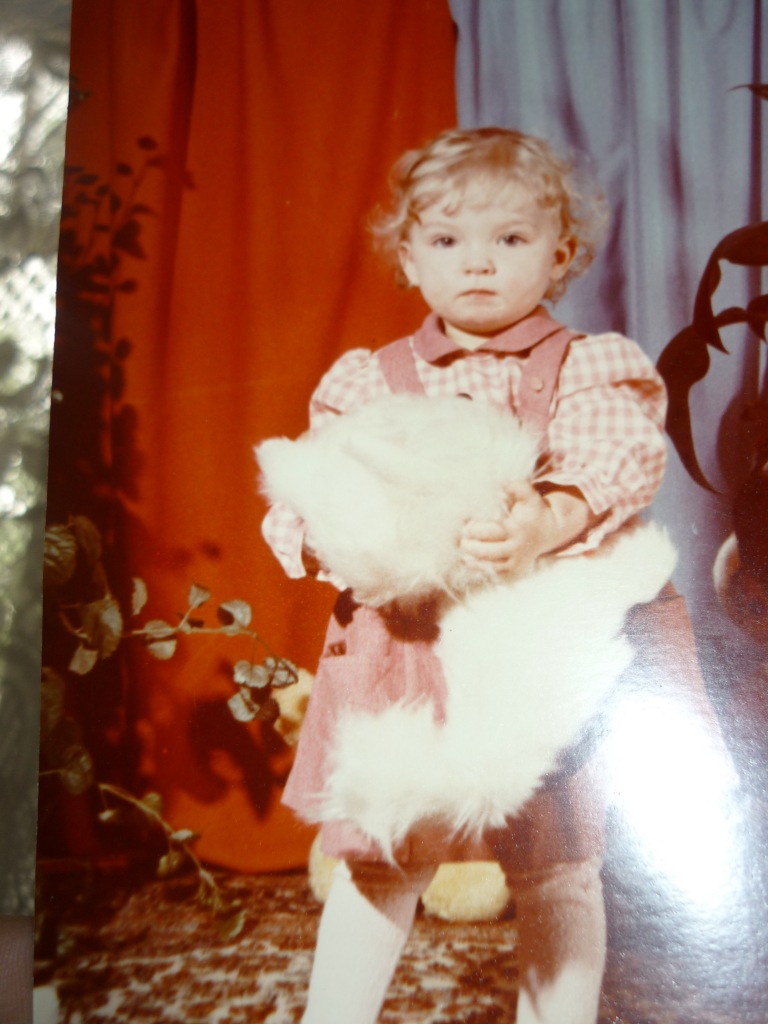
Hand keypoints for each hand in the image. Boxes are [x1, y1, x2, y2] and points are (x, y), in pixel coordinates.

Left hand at [459, 482, 594, 579]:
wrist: (548, 531)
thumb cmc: (533, 510)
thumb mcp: (529, 496)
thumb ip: (517, 487)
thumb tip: (501, 483)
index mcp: (519, 528)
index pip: (492, 531)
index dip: (475, 529)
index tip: (465, 524)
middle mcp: (518, 547)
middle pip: (488, 550)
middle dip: (470, 544)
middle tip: (461, 536)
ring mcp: (517, 561)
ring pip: (490, 564)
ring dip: (473, 557)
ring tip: (462, 547)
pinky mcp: (514, 571)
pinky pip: (495, 572)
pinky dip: (480, 568)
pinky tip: (468, 560)